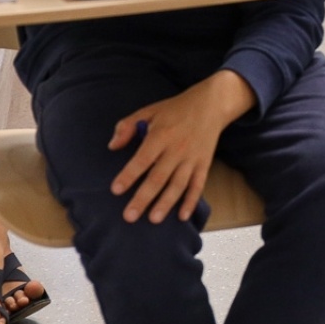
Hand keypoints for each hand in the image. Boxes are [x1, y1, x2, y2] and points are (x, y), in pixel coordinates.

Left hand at [107, 71, 255, 222]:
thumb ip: (128, 126)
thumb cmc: (176, 109)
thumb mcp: (149, 111)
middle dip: (143, 198)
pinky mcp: (204, 163)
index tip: (116, 190)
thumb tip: (112, 146)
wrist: (212, 104)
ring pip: (178, 184)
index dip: (129, 175)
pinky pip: (198, 185)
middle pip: (159, 177)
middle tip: (129, 216)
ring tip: (153, 219)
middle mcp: (177, 149)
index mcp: (161, 135)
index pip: (143, 159)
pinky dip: (192, 201)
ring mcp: (192, 158)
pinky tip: (183, 216)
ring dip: (166, 203)